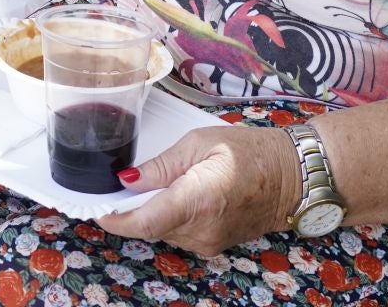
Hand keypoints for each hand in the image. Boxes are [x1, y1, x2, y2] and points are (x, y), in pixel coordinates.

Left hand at [97, 125, 300, 257]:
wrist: (293, 178)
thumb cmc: (251, 151)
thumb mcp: (201, 142)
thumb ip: (162, 165)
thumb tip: (126, 181)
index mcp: (198, 200)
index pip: (143, 222)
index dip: (113, 217)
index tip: (94, 205)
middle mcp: (201, 230)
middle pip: (147, 227)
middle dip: (128, 208)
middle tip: (117, 184)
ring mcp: (208, 243)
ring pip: (160, 231)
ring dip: (148, 211)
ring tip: (152, 183)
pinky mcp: (212, 246)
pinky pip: (177, 233)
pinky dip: (166, 216)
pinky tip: (172, 195)